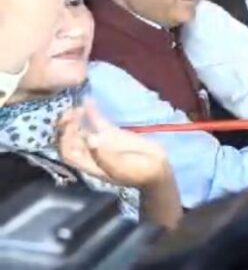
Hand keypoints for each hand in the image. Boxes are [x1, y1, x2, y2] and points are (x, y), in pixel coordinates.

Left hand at [56, 101, 173, 189]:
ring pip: (80, 129)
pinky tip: (88, 99)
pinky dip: (91, 111)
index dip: (65, 140)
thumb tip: (90, 139)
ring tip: (76, 106)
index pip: (67, 153)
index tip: (73, 127)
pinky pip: (97, 121)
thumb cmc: (139, 173)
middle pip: (70, 139)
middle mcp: (90, 152)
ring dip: (75, 118)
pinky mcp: (110, 132)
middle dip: (66, 126)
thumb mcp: (123, 168)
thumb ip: (106, 156)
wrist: (156, 167)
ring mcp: (100, 141)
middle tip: (71, 112)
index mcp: (89, 164)